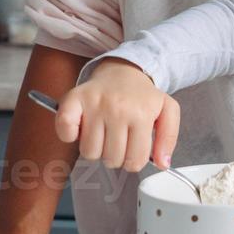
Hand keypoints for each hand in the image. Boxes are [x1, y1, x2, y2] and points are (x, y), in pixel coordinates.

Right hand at [55, 58, 180, 170]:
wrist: (124, 69)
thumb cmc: (143, 96)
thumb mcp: (168, 111)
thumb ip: (169, 138)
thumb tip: (163, 164)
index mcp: (142, 114)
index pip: (135, 161)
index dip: (134, 162)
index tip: (133, 149)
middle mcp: (118, 109)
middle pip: (111, 159)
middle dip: (115, 156)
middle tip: (118, 139)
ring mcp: (95, 104)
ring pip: (89, 152)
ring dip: (95, 148)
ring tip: (103, 133)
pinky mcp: (74, 99)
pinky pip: (65, 130)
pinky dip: (69, 135)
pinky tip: (82, 129)